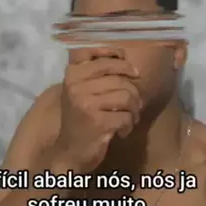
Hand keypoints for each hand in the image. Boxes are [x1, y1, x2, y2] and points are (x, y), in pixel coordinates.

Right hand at [52, 49, 141, 172]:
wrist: (69, 150)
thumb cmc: (79, 116)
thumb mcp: (80, 89)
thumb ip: (96, 71)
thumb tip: (124, 57)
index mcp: (73, 73)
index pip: (98, 55)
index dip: (118, 58)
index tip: (130, 69)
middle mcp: (76, 85)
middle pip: (119, 78)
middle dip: (134, 92)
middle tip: (135, 102)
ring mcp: (86, 103)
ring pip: (126, 96)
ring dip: (134, 109)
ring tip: (130, 117)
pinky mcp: (97, 122)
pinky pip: (126, 116)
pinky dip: (129, 124)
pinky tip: (123, 131)